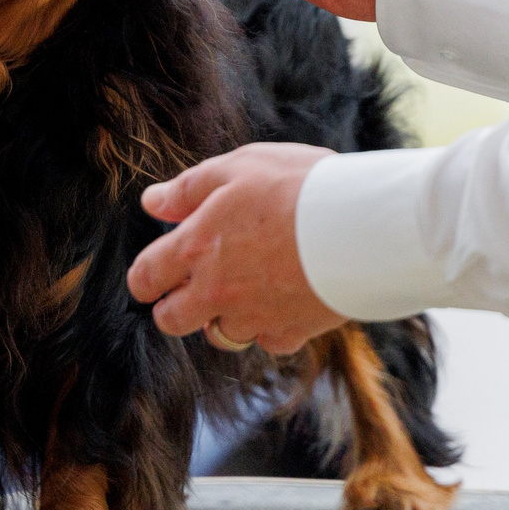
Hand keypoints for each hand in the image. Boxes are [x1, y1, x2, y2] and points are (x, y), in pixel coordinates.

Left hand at [125, 143, 345, 354]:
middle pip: (171, 321)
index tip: (155, 272)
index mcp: (196, 247)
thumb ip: (189, 188)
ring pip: (221, 334)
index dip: (145, 277)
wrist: (363, 224)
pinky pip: (268, 341)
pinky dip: (272, 325)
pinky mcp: (291, 333)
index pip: (145, 277)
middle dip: (176, 307)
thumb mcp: (238, 168)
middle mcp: (216, 290)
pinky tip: (287, 296)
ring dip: (226, 316)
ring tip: (252, 284)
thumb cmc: (300, 186)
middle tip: (196, 285)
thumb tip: (152, 203)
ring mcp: (253, 317)